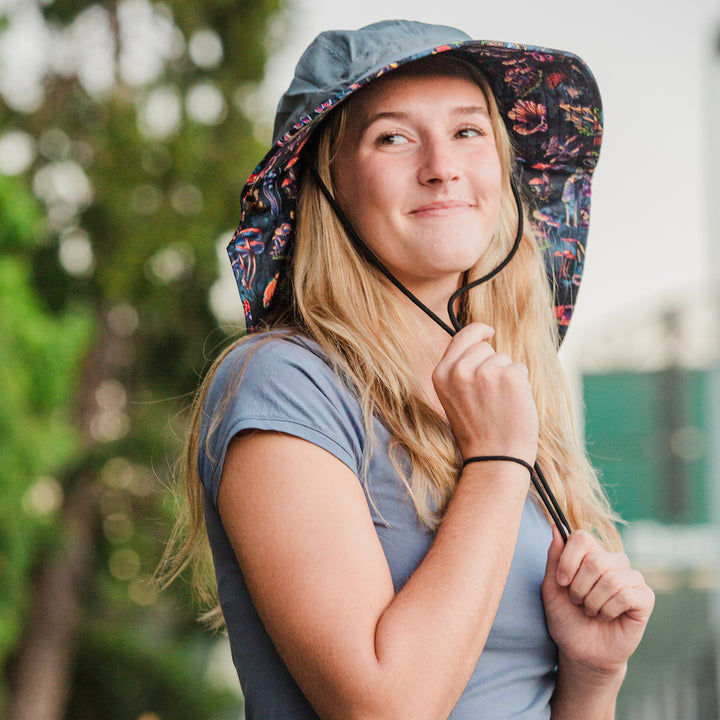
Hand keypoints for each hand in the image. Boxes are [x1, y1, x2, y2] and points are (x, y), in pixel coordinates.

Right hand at [432, 322, 537, 462]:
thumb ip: (460, 370)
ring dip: (508, 377)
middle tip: (491, 396)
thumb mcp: (454, 397)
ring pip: (505, 359)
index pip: (461, 337)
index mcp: (441, 374)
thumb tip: (480, 342)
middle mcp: (459, 371)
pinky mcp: (509, 377)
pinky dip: (521, 386)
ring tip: (500, 404)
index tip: (489, 332)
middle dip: (493, 364)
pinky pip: (520, 369)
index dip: (478, 332)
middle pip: (485, 348)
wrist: (494, 458)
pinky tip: (513, 405)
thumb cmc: (477, 431)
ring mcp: (485, 373)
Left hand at [542, 528, 654, 677]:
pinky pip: (626, 595)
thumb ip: (554, 557)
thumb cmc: (566, 617)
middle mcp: (613, 561)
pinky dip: (609, 609)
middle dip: (579, 586)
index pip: (582, 537)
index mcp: (590, 554)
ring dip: (593, 601)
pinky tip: (606, 616)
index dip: (569, 559)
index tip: (561, 581)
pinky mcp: (645, 598)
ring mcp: (631, 578)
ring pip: (611, 578)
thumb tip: (556, 527)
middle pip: (596, 559)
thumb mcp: (551, 587)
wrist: (581, 650)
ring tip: (590, 611)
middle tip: (577, 601)